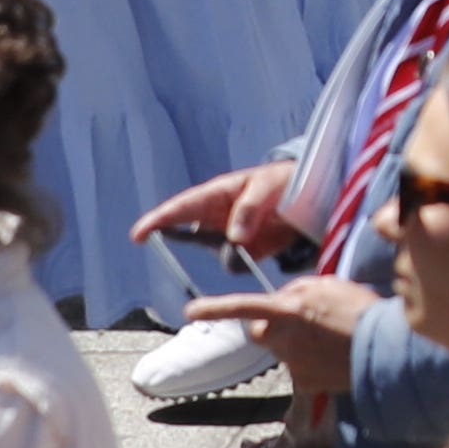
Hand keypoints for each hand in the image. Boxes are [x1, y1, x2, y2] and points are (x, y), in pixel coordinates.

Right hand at [135, 161, 303, 259]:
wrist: (310, 194)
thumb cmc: (281, 181)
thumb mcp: (267, 186)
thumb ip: (249, 209)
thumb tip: (234, 239)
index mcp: (215, 195)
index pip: (180, 208)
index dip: (157, 220)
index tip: (138, 235)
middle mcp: (215, 218)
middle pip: (185, 234)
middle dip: (174, 240)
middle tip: (158, 246)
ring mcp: (227, 237)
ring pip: (217, 255)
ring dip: (234, 252)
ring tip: (267, 226)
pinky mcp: (244, 253)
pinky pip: (236, 265)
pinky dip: (247, 262)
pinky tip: (268, 244)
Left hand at [188, 278, 377, 395]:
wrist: (384, 348)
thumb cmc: (359, 311)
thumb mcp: (330, 285)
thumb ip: (298, 290)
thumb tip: (282, 300)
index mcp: (289, 309)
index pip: (244, 306)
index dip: (216, 308)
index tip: (190, 310)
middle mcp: (284, 337)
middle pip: (262, 331)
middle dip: (273, 326)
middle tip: (303, 321)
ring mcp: (291, 363)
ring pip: (281, 349)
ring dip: (295, 342)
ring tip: (328, 336)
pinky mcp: (302, 381)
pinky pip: (298, 368)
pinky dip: (311, 362)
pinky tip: (332, 355)